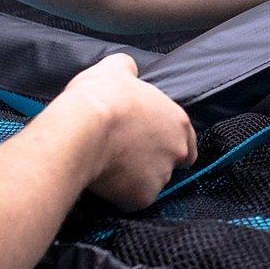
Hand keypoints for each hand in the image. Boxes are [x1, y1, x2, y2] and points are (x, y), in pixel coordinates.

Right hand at [52, 50, 198, 211]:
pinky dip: (121, 194)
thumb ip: (129, 69)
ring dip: (135, 177)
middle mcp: (177, 150)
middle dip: (151, 161)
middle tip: (124, 152)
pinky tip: (105, 179)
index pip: (186, 141)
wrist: (83, 129)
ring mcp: (162, 176)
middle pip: (170, 163)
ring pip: (150, 182)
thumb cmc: (103, 97)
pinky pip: (133, 200)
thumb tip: (128, 69)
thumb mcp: (116, 68)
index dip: (166, 142)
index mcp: (179, 121)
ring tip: (110, 164)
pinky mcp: (143, 197)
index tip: (145, 141)